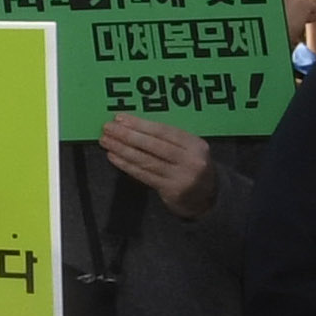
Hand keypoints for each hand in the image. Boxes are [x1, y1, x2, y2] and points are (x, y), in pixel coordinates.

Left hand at [95, 112, 219, 217]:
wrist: (209, 197)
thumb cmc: (191, 166)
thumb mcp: (188, 149)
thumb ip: (168, 139)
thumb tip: (131, 125)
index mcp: (195, 144)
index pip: (164, 131)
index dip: (140, 124)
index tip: (120, 118)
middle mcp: (190, 160)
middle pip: (154, 145)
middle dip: (128, 135)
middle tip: (108, 128)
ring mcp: (181, 177)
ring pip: (147, 160)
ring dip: (122, 150)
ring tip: (106, 141)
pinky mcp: (171, 190)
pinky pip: (144, 175)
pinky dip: (126, 165)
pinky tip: (113, 157)